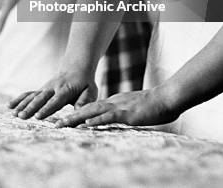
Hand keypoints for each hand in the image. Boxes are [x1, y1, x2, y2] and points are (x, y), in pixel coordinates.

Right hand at [8, 69, 97, 119]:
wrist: (76, 67)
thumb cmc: (85, 83)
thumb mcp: (90, 91)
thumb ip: (84, 101)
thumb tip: (80, 112)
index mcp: (65, 90)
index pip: (55, 101)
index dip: (46, 109)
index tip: (38, 116)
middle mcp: (53, 88)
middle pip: (40, 99)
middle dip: (31, 108)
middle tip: (22, 116)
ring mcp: (45, 88)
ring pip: (32, 96)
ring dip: (22, 105)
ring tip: (13, 114)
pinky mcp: (41, 90)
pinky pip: (29, 94)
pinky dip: (19, 99)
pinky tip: (9, 107)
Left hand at [53, 86, 179, 127]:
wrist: (167, 97)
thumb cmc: (154, 106)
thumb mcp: (134, 110)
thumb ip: (124, 114)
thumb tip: (117, 120)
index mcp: (114, 102)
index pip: (92, 108)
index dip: (77, 114)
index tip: (64, 120)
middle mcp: (113, 103)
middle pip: (87, 109)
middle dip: (70, 117)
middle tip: (54, 124)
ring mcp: (120, 107)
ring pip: (93, 112)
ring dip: (77, 118)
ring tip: (62, 124)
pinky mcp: (127, 114)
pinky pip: (109, 117)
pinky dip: (97, 121)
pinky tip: (87, 125)